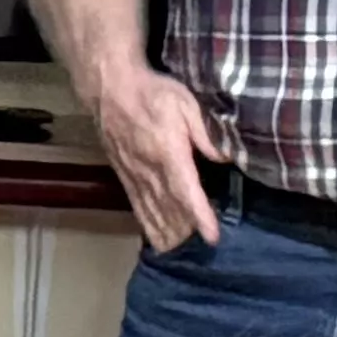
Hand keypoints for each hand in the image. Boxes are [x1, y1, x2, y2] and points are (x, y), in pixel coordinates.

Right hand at [88, 63, 227, 253]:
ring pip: (151, 209)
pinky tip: (154, 236)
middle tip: (199, 251)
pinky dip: (147, 222)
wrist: (110, 86)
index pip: (186, 190)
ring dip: (166, 231)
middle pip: (169, 207)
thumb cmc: (153, 91)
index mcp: (167, 152)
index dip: (200, 215)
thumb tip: (227, 158)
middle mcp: (149, 168)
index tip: (211, 236)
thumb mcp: (187, 103)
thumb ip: (206, 133)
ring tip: (178, 250)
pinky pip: (136, 203)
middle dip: (184, 230)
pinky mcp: (123, 173)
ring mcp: (133, 173)